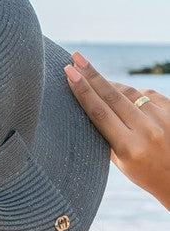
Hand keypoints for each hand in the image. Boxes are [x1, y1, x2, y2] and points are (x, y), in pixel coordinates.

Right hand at [64, 52, 169, 211]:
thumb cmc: (145, 173)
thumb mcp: (122, 163)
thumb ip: (108, 136)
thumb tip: (92, 104)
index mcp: (129, 148)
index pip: (100, 113)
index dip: (83, 91)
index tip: (70, 73)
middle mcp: (147, 131)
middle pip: (112, 96)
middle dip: (91, 75)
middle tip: (76, 58)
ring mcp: (162, 119)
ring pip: (129, 93)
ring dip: (110, 84)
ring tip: (92, 76)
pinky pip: (146, 94)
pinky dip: (133, 93)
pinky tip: (123, 96)